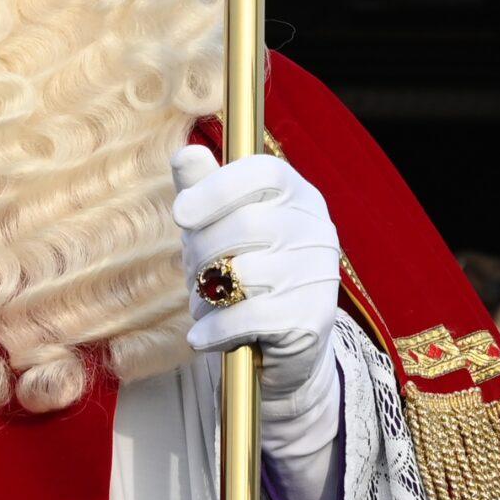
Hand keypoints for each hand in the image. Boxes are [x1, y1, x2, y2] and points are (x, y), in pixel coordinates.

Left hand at [171, 146, 343, 461]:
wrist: (277, 346)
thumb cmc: (240, 271)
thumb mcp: (216, 225)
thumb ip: (202, 188)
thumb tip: (186, 153)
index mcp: (296, 194)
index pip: (263, 172)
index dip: (216, 189)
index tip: (180, 215)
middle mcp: (316, 228)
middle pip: (244, 225)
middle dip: (201, 253)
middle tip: (195, 275)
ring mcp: (319, 274)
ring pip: (242, 273)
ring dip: (206, 295)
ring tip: (207, 305)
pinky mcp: (312, 319)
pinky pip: (248, 317)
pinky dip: (215, 330)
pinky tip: (203, 337)